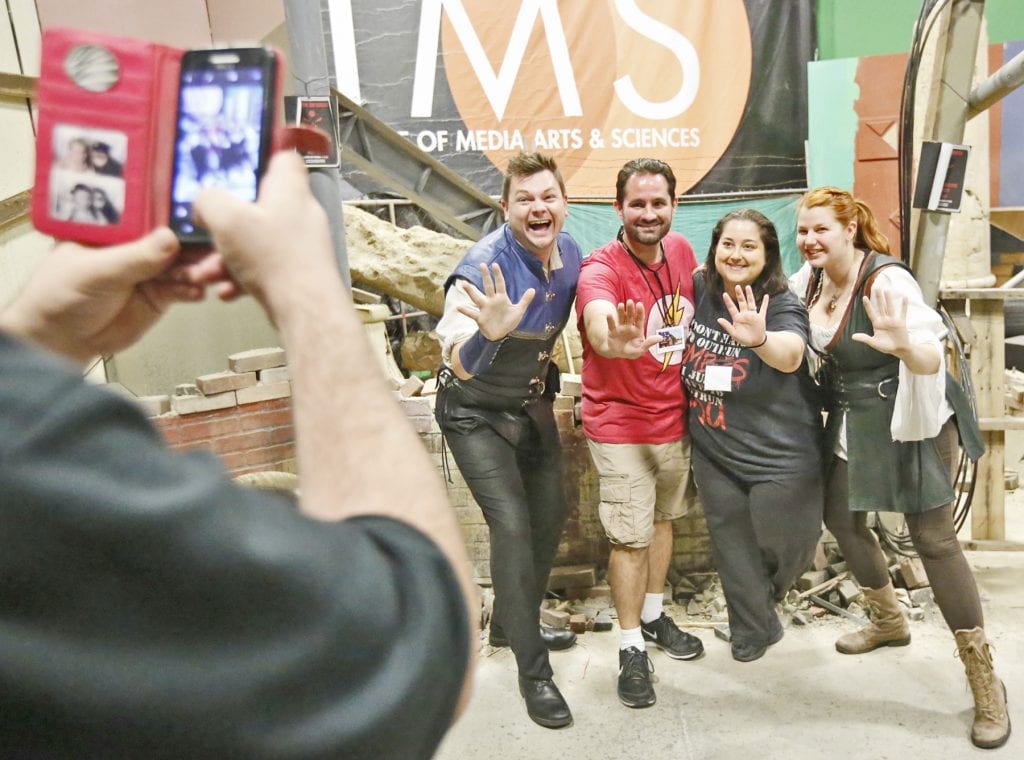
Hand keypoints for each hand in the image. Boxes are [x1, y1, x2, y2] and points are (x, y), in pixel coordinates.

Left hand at [0, 227, 217, 363]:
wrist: (62, 339)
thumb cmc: (61, 294)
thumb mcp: (96, 271)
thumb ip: (134, 257)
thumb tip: (170, 238)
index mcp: (117, 225)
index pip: (153, 209)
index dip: (177, 210)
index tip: (201, 214)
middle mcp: (138, 242)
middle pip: (176, 236)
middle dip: (195, 244)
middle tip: (210, 252)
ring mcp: (152, 269)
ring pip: (185, 263)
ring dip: (198, 269)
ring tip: (202, 277)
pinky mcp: (162, 294)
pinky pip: (185, 288)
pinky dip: (193, 289)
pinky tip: (197, 292)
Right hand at [193, 151, 334, 310]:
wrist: (305, 310)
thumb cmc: (273, 257)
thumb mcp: (226, 218)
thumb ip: (207, 200)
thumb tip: (203, 204)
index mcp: (289, 187)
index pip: (282, 156)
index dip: (259, 156)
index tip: (235, 164)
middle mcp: (299, 212)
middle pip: (257, 204)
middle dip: (225, 222)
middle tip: (206, 233)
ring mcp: (301, 243)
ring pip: (256, 240)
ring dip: (226, 256)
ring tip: (205, 274)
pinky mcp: (298, 271)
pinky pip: (263, 266)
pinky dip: (242, 276)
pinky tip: (227, 291)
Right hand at [456, 262, 534, 340]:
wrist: (501, 335)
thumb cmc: (509, 321)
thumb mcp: (519, 311)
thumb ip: (525, 300)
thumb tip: (533, 289)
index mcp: (501, 298)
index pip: (500, 284)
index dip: (498, 274)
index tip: (494, 264)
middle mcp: (491, 301)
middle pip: (488, 286)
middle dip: (485, 276)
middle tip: (482, 265)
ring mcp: (484, 309)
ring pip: (476, 298)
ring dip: (470, 291)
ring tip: (464, 283)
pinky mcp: (480, 318)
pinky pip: (472, 313)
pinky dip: (465, 310)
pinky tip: (458, 307)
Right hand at [606, 300, 659, 358]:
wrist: (617, 354)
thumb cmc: (631, 352)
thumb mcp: (641, 349)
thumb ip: (649, 343)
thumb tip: (661, 338)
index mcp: (637, 329)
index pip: (639, 318)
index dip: (640, 311)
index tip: (639, 304)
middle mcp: (629, 326)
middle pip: (630, 316)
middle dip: (630, 309)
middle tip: (630, 301)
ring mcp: (620, 328)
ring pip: (621, 317)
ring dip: (621, 311)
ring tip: (621, 305)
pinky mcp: (612, 331)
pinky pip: (611, 324)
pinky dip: (610, 320)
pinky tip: (610, 315)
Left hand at [717, 285, 767, 347]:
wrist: (755, 343)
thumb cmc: (743, 339)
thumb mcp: (734, 333)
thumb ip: (726, 326)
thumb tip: (718, 319)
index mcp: (737, 318)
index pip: (731, 308)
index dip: (728, 301)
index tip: (724, 294)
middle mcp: (744, 314)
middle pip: (741, 302)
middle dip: (739, 294)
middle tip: (737, 286)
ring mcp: (753, 315)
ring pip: (751, 303)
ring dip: (749, 295)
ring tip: (747, 287)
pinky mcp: (760, 317)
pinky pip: (763, 309)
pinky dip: (765, 302)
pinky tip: (766, 296)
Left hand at [851, 287, 910, 355]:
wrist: (899, 350)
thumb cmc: (886, 347)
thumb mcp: (874, 343)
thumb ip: (865, 338)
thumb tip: (852, 337)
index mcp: (877, 324)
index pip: (871, 312)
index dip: (868, 305)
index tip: (864, 297)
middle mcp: (884, 320)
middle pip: (880, 307)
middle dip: (878, 298)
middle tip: (876, 288)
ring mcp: (893, 320)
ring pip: (890, 307)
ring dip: (889, 299)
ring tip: (887, 290)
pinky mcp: (901, 322)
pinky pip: (902, 312)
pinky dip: (904, 305)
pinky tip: (904, 297)